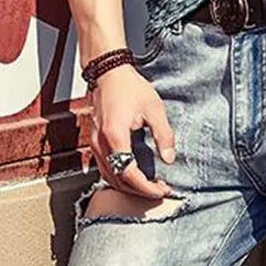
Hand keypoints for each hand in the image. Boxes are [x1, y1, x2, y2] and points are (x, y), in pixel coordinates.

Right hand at [89, 63, 175, 198]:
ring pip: (109, 177)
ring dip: (128, 186)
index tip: (160, 190)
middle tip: (158, 191)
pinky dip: (119, 176)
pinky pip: (105, 168)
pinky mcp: (96, 142)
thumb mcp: (154, 108)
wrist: (109, 73)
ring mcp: (96, 144)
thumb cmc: (130, 87)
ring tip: (149, 186)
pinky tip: (134, 175)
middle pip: (117, 180)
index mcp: (116, 136)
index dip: (145, 187)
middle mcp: (101, 144)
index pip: (128, 173)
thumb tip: (170, 158)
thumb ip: (163, 134)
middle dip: (138, 191)